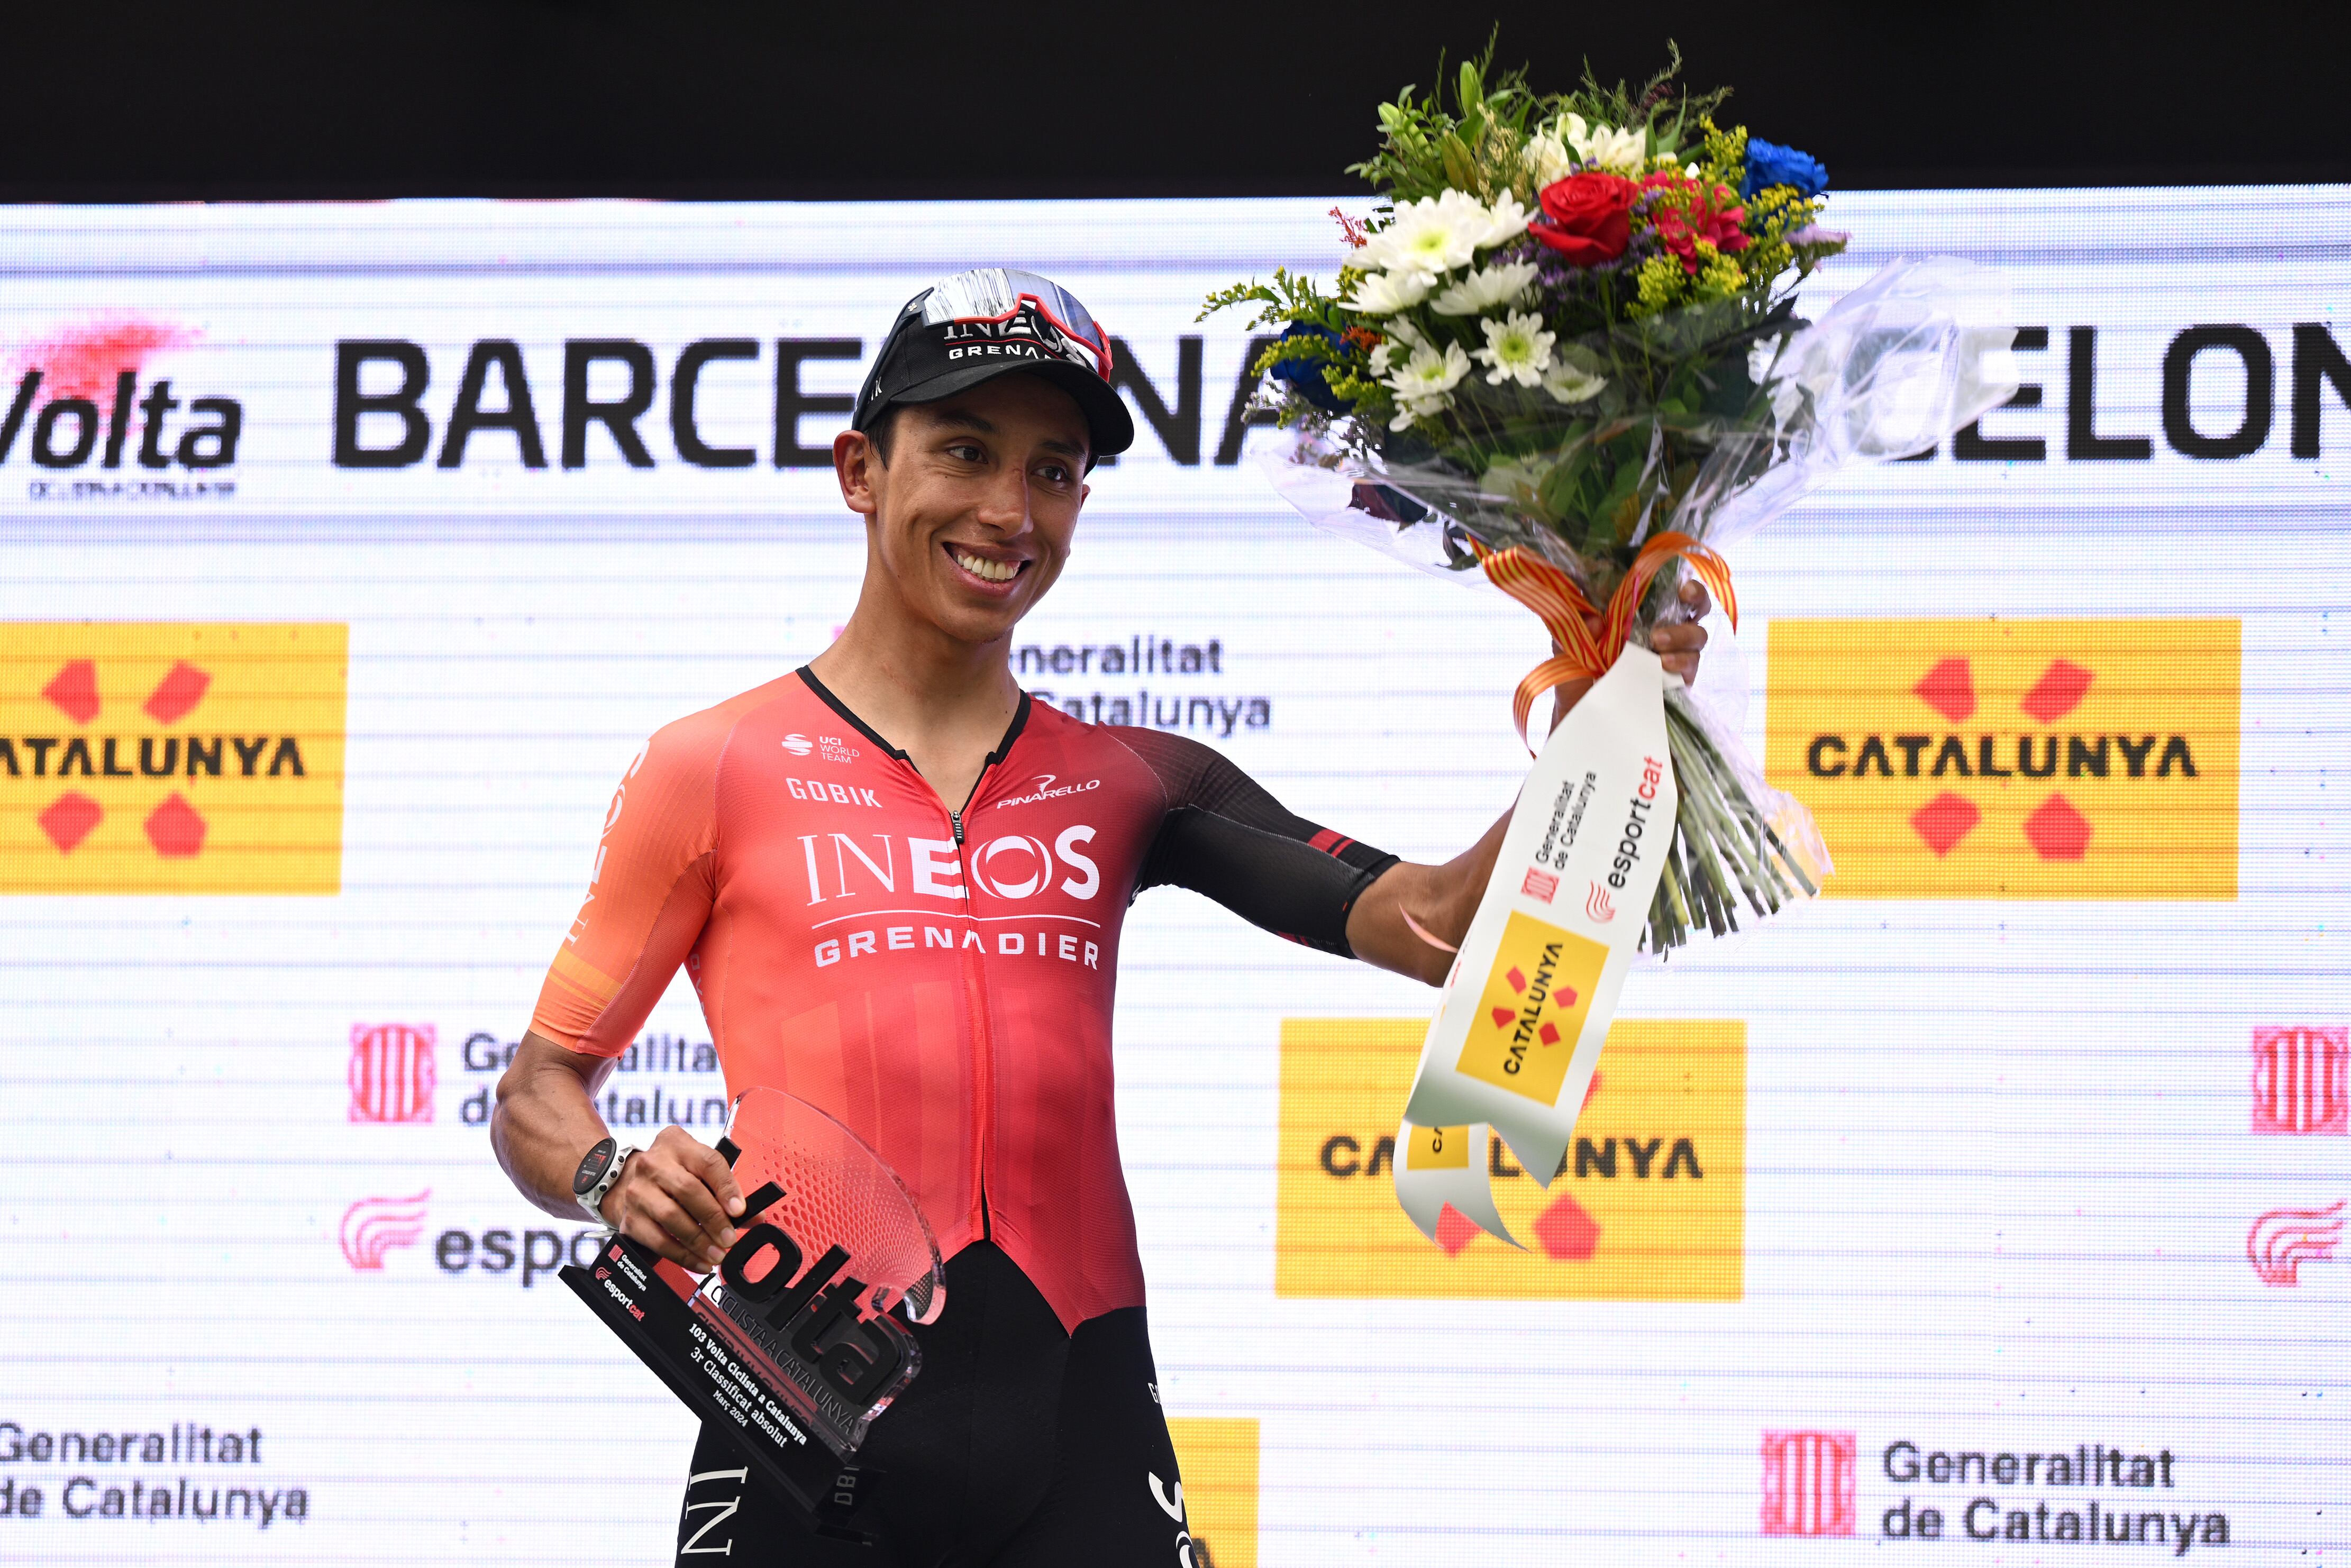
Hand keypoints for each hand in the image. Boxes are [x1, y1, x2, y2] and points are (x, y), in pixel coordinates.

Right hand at [602, 1125, 746, 1272]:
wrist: (628, 1183)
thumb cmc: (674, 1175)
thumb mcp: (699, 1171)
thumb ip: (726, 1190)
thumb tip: (755, 1216)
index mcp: (677, 1144)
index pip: (707, 1162)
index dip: (726, 1187)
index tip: (740, 1210)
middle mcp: (654, 1163)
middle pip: (687, 1190)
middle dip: (713, 1218)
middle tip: (730, 1238)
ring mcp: (638, 1190)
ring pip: (671, 1217)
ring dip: (699, 1241)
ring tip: (718, 1254)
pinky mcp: (630, 1219)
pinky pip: (658, 1240)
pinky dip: (682, 1255)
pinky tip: (699, 1262)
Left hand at [1546, 579, 1712, 731]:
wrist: (1583, 728)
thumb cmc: (1576, 686)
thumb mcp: (1567, 658)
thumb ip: (1574, 636)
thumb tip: (1594, 620)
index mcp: (1635, 619)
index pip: (1663, 591)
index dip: (1677, 581)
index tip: (1679, 579)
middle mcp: (1659, 633)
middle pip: (1694, 608)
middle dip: (1696, 597)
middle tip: (1684, 596)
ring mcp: (1672, 657)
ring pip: (1697, 635)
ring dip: (1683, 633)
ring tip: (1658, 642)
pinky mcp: (1679, 683)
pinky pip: (1692, 666)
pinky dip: (1682, 661)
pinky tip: (1666, 665)